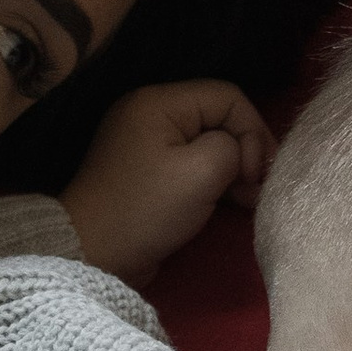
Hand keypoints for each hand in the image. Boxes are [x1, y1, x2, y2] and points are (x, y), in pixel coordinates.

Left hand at [59, 81, 272, 281]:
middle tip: (257, 191)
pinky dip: (215, 180)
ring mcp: (148, 142)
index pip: (227, 97)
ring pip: (209, 143)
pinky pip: (192, 163)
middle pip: (219, 118)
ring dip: (234, 170)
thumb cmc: (146, 209)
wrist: (93, 254)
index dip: (252, 131)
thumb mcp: (201, 171)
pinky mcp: (149, 171)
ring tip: (249, 201)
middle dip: (246, 152)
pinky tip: (232, 202)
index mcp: (159, 101)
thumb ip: (233, 148)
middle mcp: (151, 113)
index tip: (256, 175)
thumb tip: (241, 155)